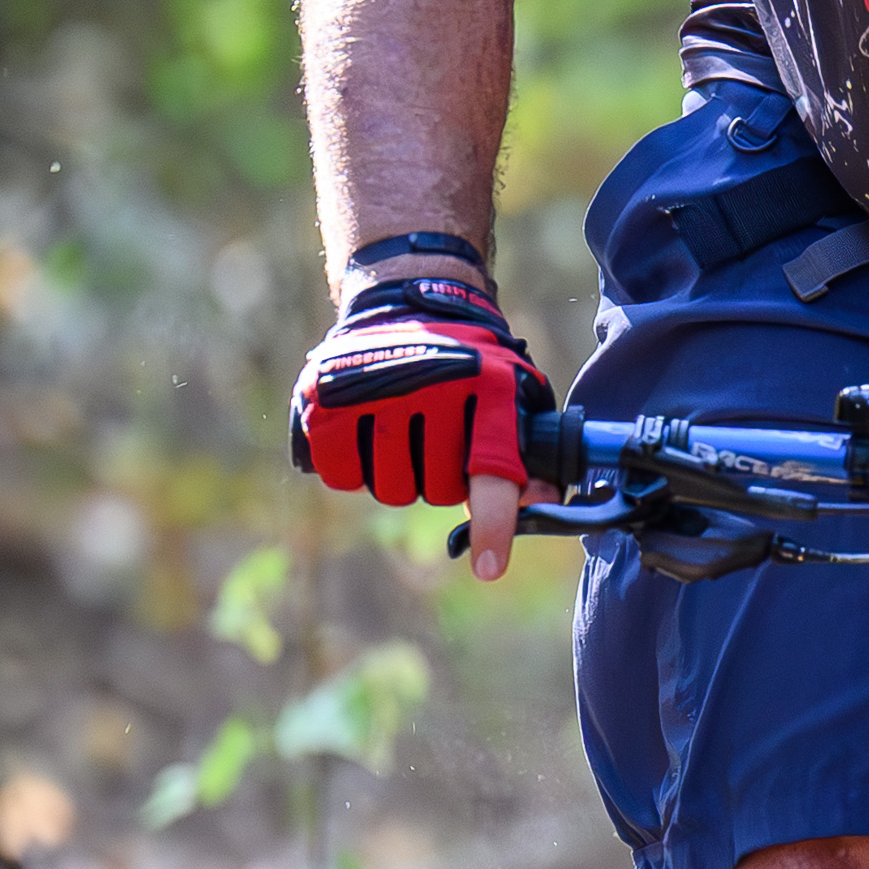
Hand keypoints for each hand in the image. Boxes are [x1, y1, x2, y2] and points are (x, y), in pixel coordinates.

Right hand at [290, 280, 554, 581]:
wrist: (407, 300)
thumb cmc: (471, 366)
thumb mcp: (513, 398)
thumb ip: (527, 456)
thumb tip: (542, 510)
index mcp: (489, 387)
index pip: (492, 470)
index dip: (493, 524)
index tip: (490, 568)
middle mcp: (433, 385)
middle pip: (435, 490)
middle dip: (438, 479)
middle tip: (436, 439)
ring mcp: (375, 389)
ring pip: (389, 488)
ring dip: (397, 475)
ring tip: (401, 429)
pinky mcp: (326, 397)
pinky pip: (341, 475)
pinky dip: (352, 467)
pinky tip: (363, 430)